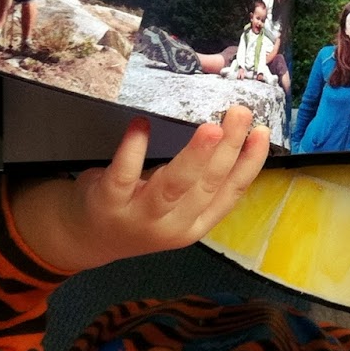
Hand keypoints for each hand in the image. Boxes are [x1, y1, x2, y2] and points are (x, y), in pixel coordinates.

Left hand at [9, 106, 270, 272]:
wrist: (86, 237)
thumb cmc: (139, 209)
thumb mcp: (176, 205)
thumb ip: (199, 180)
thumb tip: (232, 134)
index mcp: (195, 224)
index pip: (230, 194)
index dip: (249, 164)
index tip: (262, 133)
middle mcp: (172, 226)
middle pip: (206, 185)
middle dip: (227, 148)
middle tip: (240, 113)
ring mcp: (139, 217)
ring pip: (172, 186)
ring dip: (194, 156)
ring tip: (211, 127)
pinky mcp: (107, 204)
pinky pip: (122, 176)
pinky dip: (133, 150)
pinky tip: (141, 125)